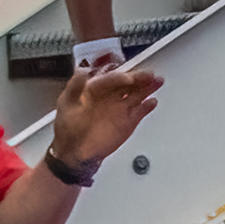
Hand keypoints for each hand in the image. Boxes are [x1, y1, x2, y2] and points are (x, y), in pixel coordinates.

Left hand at [47, 59, 162, 168]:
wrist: (75, 152)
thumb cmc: (68, 129)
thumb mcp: (66, 103)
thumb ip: (76, 85)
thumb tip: (83, 71)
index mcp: (94, 89)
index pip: (110, 78)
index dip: (120, 77)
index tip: (129, 78)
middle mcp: (108, 97)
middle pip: (127, 83)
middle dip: (139, 78)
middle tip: (150, 75)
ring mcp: (119, 109)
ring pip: (136, 95)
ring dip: (147, 88)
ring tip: (157, 81)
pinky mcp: (127, 123)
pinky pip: (139, 112)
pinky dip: (146, 107)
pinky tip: (152, 102)